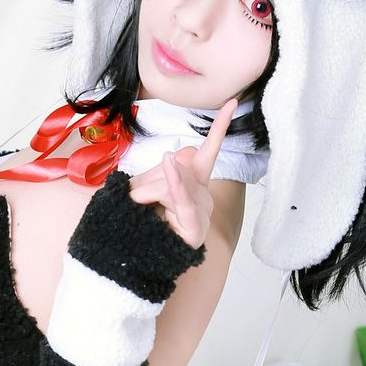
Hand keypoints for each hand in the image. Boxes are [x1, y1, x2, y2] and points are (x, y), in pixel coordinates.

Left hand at [126, 97, 238, 249]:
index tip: (233, 103)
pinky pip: (183, 198)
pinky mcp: (195, 228)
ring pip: (175, 180)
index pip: (208, 151)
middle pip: (182, 163)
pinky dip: (176, 182)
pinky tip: (171, 165)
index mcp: (195, 183)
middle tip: (135, 196)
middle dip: (151, 175)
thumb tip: (171, 162)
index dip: (219, 128)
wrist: (132, 262)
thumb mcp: (140, 192)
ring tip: (139, 208)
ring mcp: (202, 212)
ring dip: (147, 190)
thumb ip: (153, 175)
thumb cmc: (138, 224)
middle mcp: (204, 195)